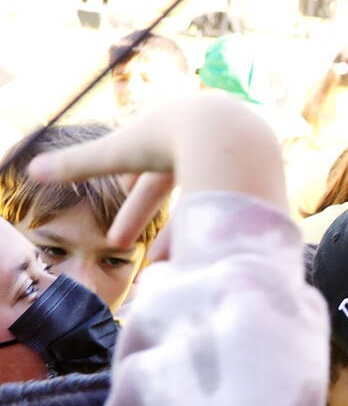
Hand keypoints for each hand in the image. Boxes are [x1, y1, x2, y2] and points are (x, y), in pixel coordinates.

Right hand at [26, 93, 284, 248]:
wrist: (233, 138)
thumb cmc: (171, 140)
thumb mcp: (119, 155)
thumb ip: (79, 165)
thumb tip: (31, 171)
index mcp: (172, 134)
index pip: (148, 169)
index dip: (135, 194)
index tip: (123, 215)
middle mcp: (202, 144)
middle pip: (171, 186)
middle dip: (148, 219)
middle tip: (127, 247)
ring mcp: (233, 159)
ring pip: (202, 202)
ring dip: (182, 237)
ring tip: (167, 271)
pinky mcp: (258, 179)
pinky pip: (232, 211)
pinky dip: (216, 234)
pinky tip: (208, 260)